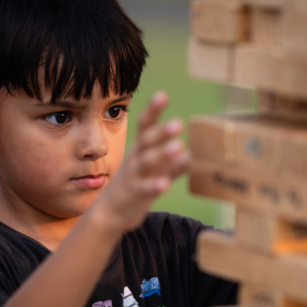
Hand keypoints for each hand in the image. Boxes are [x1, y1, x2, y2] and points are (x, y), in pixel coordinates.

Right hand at [93, 91, 188, 231]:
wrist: (110, 211)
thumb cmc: (136, 185)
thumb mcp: (156, 171)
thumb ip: (175, 164)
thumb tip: (196, 155)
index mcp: (141, 148)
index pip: (145, 125)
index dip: (153, 110)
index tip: (162, 95)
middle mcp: (135, 158)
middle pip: (146, 141)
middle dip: (161, 131)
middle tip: (178, 123)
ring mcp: (133, 175)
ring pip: (146, 162)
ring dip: (162, 153)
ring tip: (179, 145)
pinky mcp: (133, 193)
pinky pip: (144, 188)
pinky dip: (155, 185)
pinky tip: (166, 184)